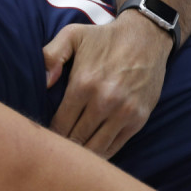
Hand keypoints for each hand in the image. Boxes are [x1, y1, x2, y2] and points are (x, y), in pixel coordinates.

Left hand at [43, 12, 172, 157]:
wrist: (147, 37)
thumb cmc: (104, 37)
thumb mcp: (72, 35)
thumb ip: (51, 55)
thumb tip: (43, 82)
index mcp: (83, 84)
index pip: (60, 123)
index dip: (49, 134)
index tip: (43, 137)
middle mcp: (104, 101)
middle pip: (76, 138)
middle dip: (63, 147)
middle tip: (53, 151)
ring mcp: (124, 112)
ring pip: (96, 148)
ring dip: (82, 154)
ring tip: (69, 155)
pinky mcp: (139, 119)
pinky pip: (116, 146)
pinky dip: (101, 153)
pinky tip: (90, 153)